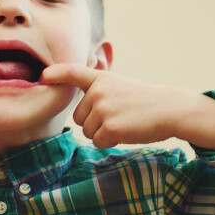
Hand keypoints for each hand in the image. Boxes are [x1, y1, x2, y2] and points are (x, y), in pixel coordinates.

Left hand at [40, 64, 214, 148]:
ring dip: (104, 133)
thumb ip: (99, 92)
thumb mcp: (120, 87)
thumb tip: (81, 107)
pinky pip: (99, 142)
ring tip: (125, 122)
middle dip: (95, 122)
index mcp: (101, 79)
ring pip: (88, 131)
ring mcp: (103, 108)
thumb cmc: (145, 102)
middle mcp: (98, 91)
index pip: (73, 72)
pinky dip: (111, 142)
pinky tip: (127, 131)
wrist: (171, 109)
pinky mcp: (110, 127)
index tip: (43, 77)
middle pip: (79, 117)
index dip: (56, 74)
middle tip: (119, 115)